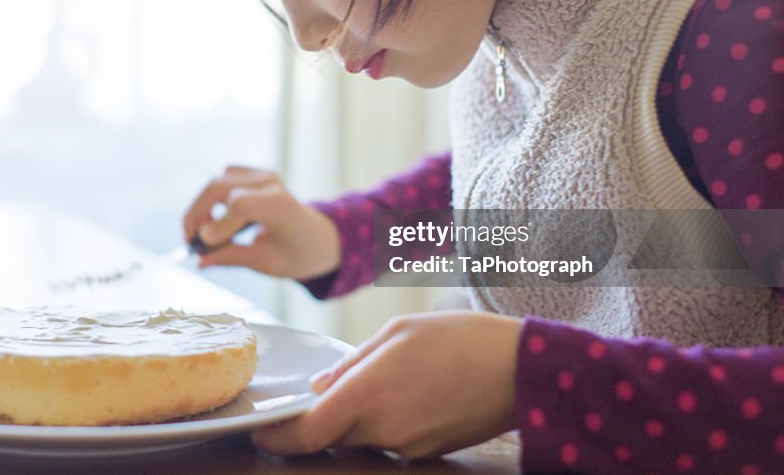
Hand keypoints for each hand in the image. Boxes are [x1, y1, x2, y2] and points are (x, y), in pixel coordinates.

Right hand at [182, 165, 340, 279]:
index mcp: (280, 205)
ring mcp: (264, 176)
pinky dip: (214, 198)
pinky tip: (219, 220)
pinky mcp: (256, 175)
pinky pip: (225, 179)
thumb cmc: (298, 253)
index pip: (238, 204)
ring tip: (204, 235)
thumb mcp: (266, 263)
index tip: (202, 248)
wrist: (321, 238)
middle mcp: (270, 184)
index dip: (216, 225)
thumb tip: (199, 260)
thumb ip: (231, 257)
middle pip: (218, 187)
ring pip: (217, 182)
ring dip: (202, 206)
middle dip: (196, 214)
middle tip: (190, 241)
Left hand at [252, 311, 522, 458]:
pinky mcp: (428, 451)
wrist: (522, 368)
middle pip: (332, 435)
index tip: (261, 432)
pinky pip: (390, 439)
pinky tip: (412, 390)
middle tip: (330, 388)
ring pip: (361, 437)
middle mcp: (384, 429)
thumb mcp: (397, 333)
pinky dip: (386, 420)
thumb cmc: (459, 338)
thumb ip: (351, 365)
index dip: (278, 437)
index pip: (307, 432)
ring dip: (358, 416)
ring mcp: (408, 445)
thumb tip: (320, 389)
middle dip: (322, 417)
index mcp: (368, 394)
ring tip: (388, 377)